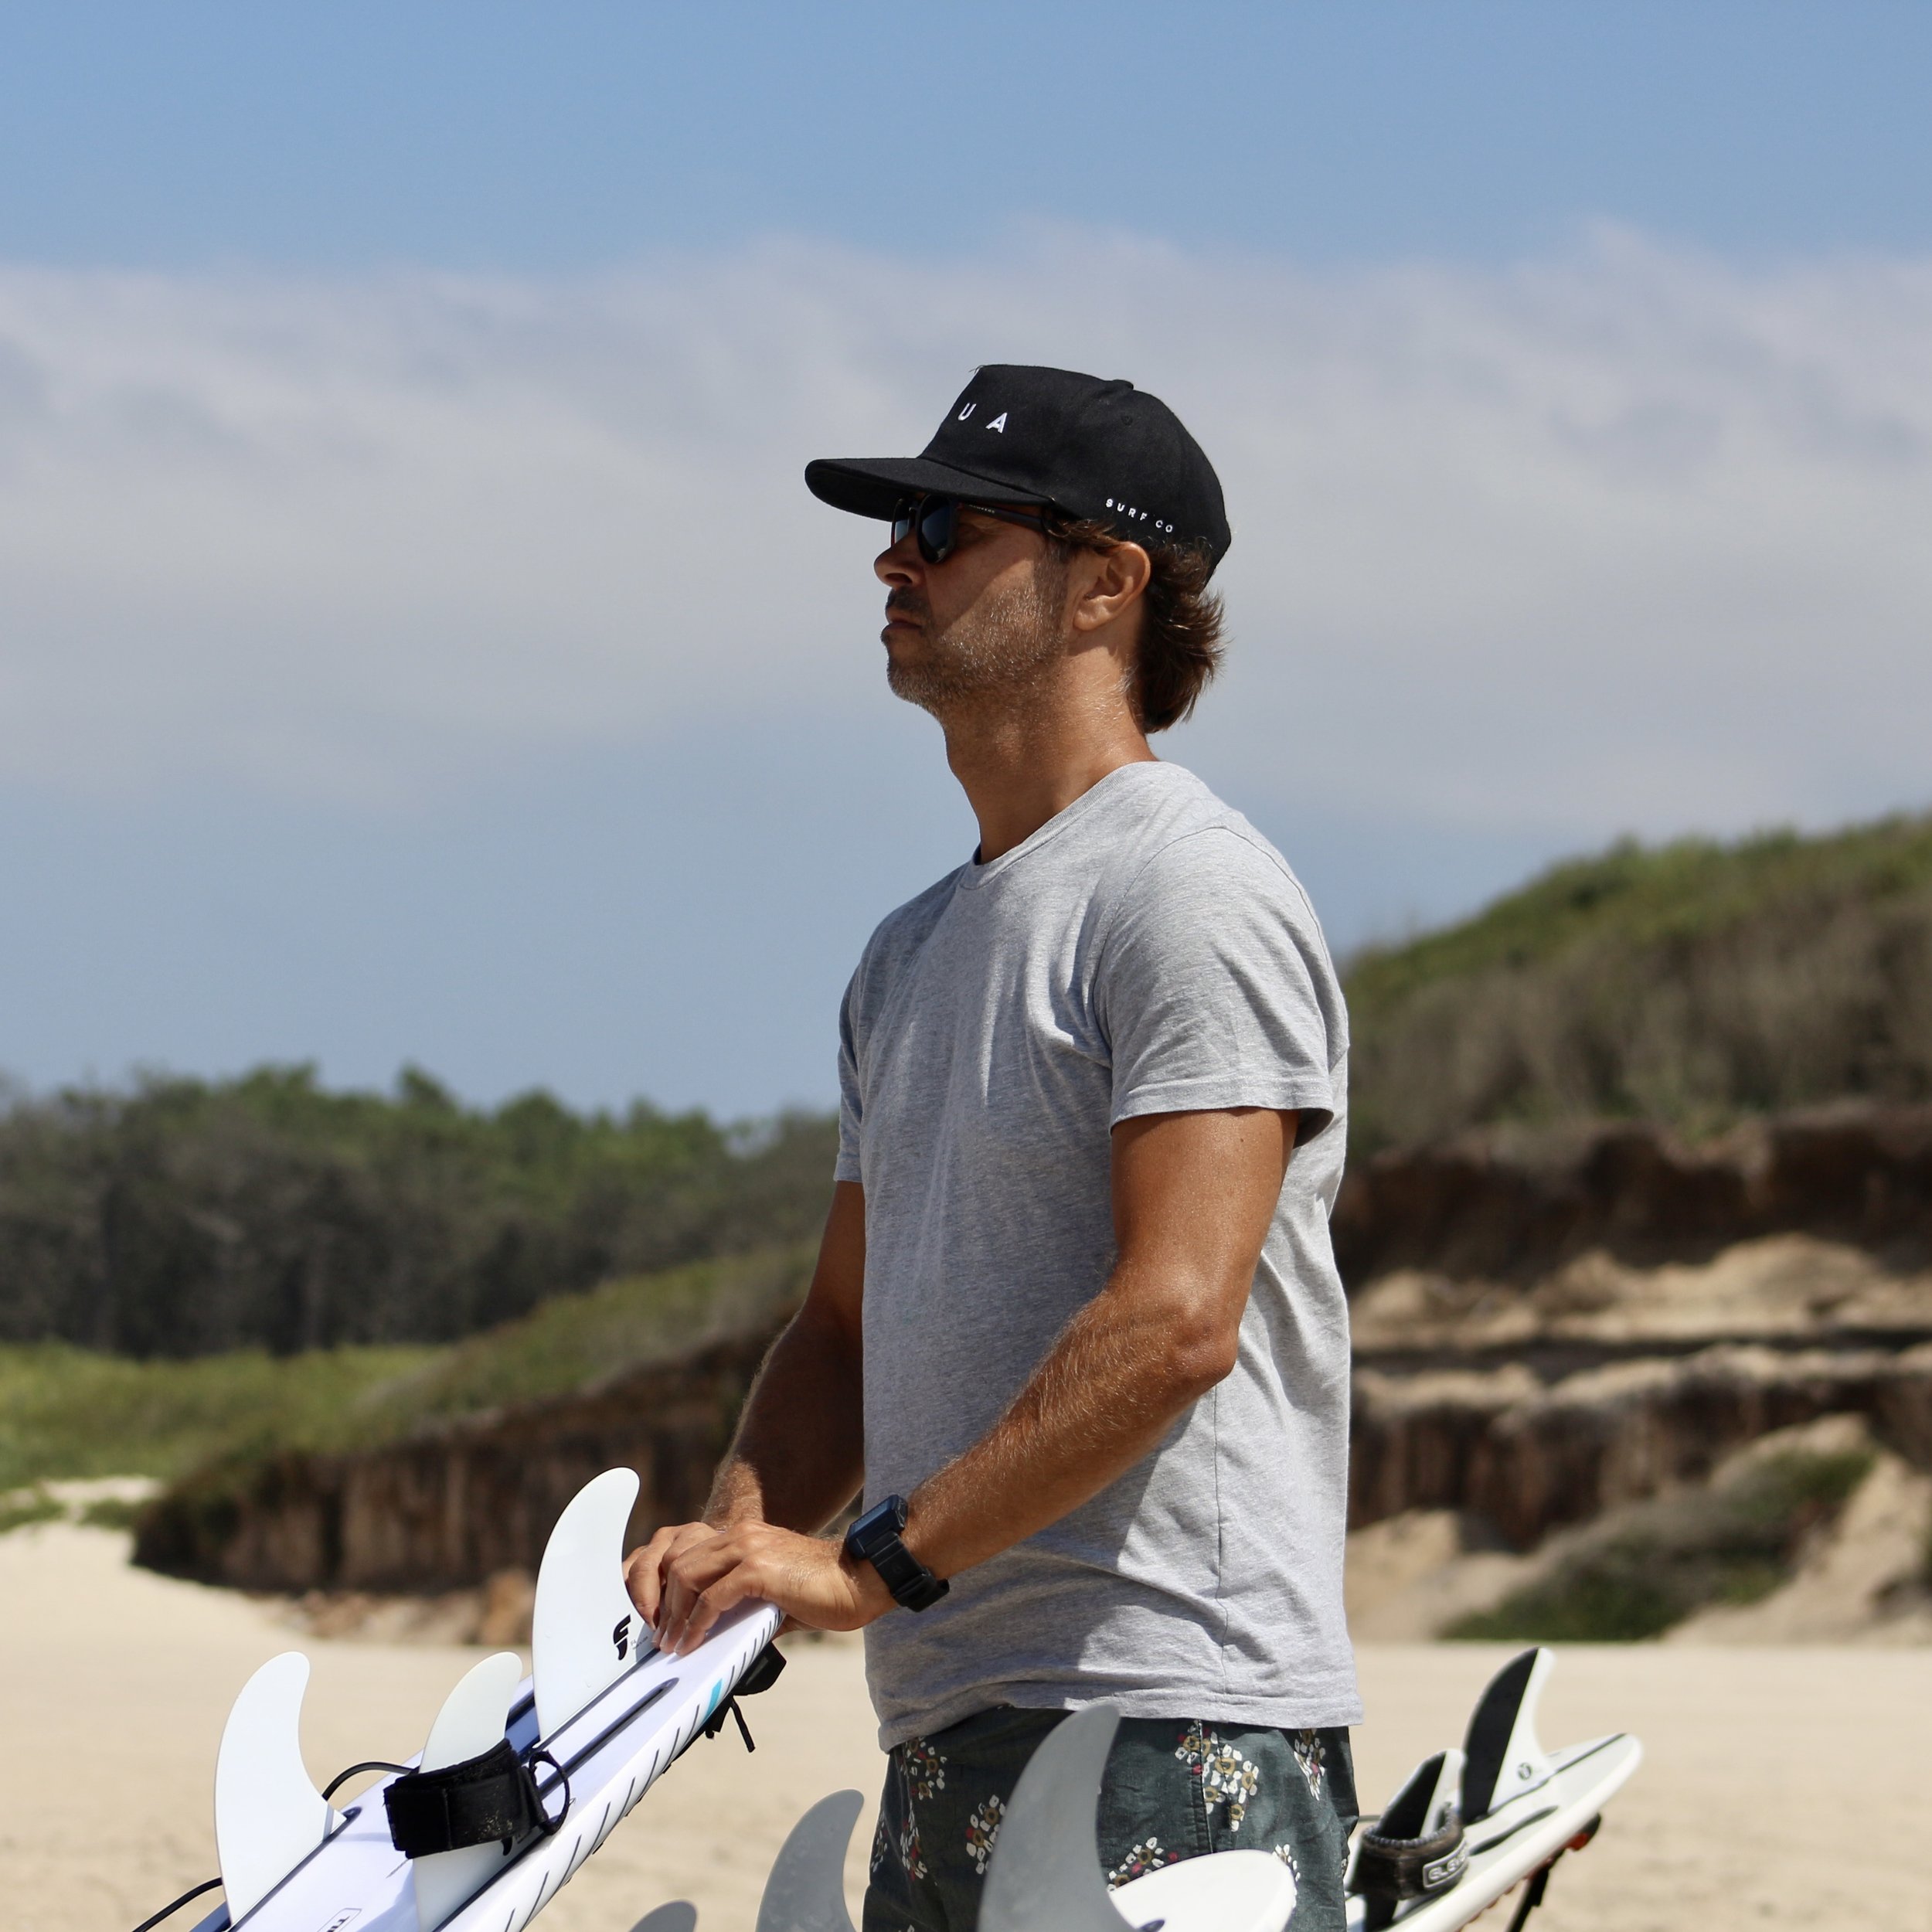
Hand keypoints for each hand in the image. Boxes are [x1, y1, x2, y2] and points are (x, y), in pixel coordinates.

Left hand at [640, 1521, 894, 1654]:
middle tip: (660, 1637)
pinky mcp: (758, 1570)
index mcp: (744, 1536)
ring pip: (687, 1576)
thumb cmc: (826, 1591)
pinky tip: (693, 1643)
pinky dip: (696, 1624)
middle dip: (661, 1603)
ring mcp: (749, 1548)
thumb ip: (747, 1604)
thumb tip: (723, 1634)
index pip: (688, 1553)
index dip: (668, 1587)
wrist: (863, 1579)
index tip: (664, 1621)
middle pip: (679, 1562)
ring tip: (671, 1644)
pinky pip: (711, 1598)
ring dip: (673, 1615)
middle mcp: (741, 1535)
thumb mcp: (776, 1593)